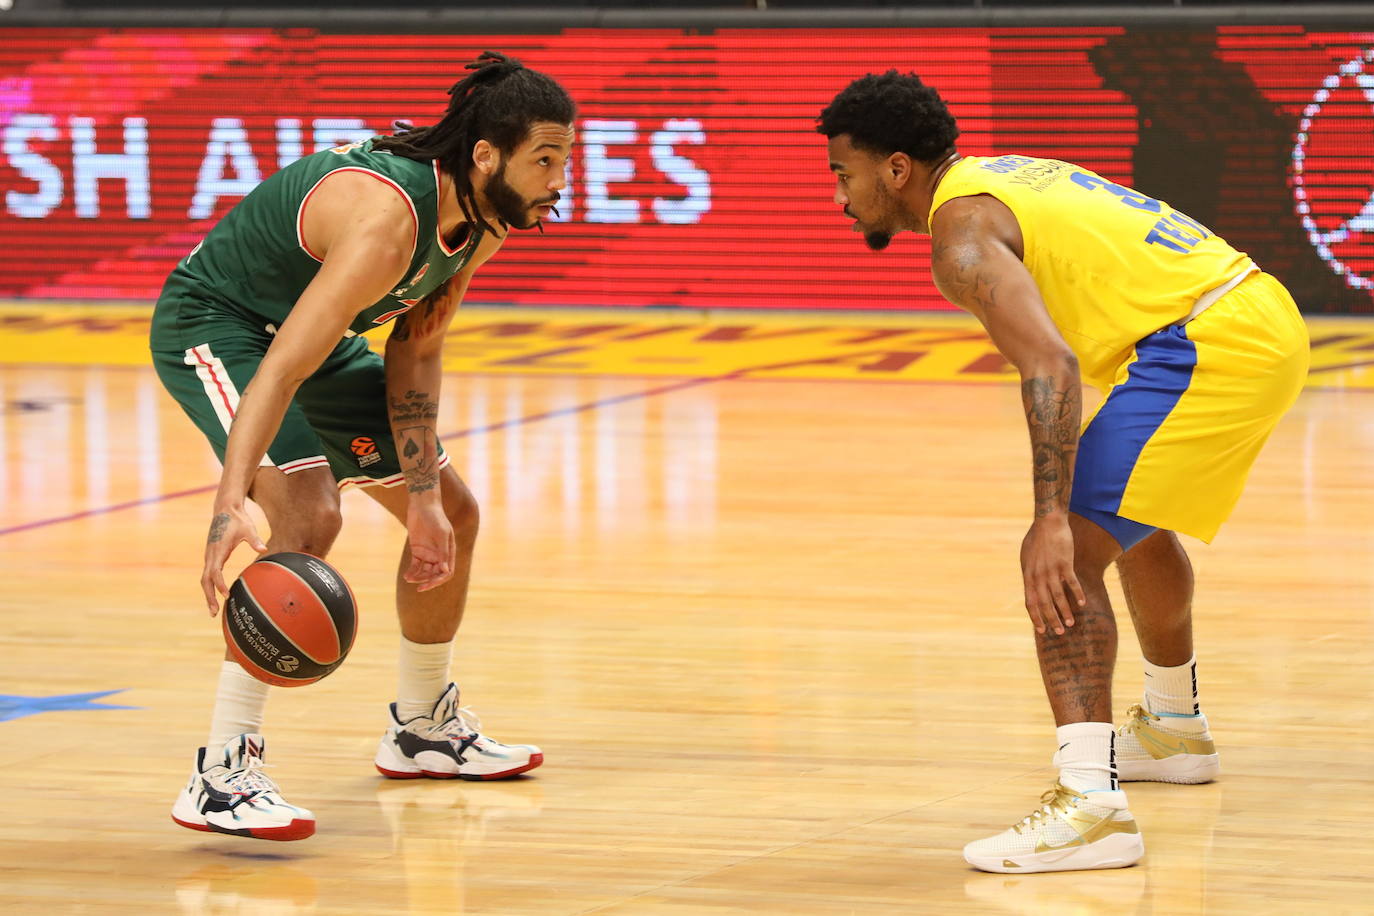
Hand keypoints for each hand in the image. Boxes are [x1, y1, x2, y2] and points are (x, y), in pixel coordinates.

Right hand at [202, 504, 266, 615]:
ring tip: (214, 610)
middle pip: (205, 580)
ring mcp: (209, 556)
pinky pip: (208, 575)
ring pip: (205, 579)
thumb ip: (254, 539)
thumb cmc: (238, 520)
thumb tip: (264, 548)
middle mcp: (210, 555)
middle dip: (209, 596)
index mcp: (218, 549)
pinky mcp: (212, 556)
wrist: (225, 509)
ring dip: (208, 594)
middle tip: (214, 612)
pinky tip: (217, 596)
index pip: (215, 571)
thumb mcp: (248, 528)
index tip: (226, 595)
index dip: (219, 584)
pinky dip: (210, 587)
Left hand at [404, 501, 454, 591]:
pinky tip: (407, 575)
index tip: (429, 584)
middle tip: (419, 587)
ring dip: (418, 577)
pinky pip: (415, 565)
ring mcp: (428, 553)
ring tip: (409, 579)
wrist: (422, 505)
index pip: (447, 572)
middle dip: (428, 581)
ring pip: (425, 571)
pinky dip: (411, 571)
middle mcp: (439, 554)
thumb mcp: (441, 534)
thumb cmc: (435, 517)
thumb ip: (443, 552)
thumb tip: (445, 571)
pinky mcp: (417, 550)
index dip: (439, 580)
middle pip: (435, 574)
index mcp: (448, 552)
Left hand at [1019, 514, 1085, 634]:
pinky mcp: (1065, 563)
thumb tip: (1032, 587)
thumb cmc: (1036, 539)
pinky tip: (1082, 604)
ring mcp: (1051, 570)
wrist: (1047, 522)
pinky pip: (1072, 583)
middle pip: (1044, 603)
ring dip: (1065, 612)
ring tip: (1070, 624)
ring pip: (1058, 597)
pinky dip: (1077, 594)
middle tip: (1059, 632)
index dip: (1035, 617)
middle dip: (1051, 619)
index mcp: (1028, 575)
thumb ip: (1030, 574)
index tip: (1041, 629)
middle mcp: (1038, 575)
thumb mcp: (1027, 558)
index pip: (1030, 602)